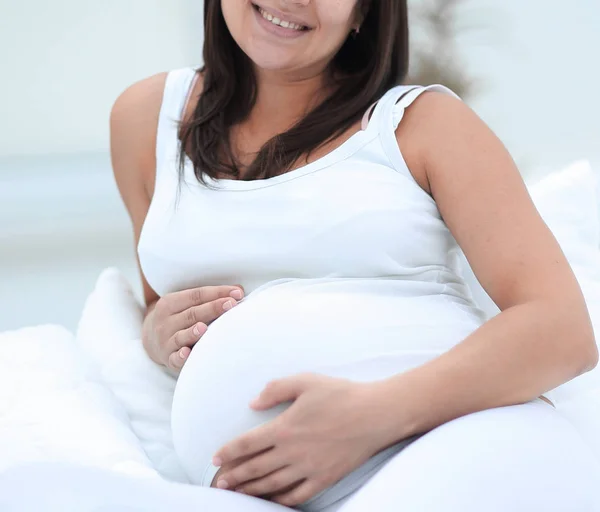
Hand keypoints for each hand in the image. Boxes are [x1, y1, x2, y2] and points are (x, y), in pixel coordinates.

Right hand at [143, 284, 243, 370]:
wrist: (150, 340)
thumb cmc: (178, 318)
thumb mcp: (185, 304)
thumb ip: (208, 298)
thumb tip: (238, 291)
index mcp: (170, 303)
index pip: (196, 295)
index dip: (217, 292)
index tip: (237, 293)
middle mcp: (165, 321)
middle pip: (192, 314)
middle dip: (213, 308)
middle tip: (231, 305)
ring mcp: (165, 340)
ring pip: (181, 336)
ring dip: (193, 332)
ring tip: (204, 328)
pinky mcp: (168, 358)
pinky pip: (174, 358)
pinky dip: (180, 356)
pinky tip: (187, 353)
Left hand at [211, 373, 392, 507]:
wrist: (376, 414)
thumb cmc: (341, 394)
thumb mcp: (306, 381)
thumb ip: (276, 389)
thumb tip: (253, 403)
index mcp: (284, 428)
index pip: (247, 444)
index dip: (228, 453)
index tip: (215, 459)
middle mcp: (292, 452)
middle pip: (255, 468)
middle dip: (235, 476)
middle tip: (220, 483)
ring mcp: (308, 469)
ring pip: (272, 484)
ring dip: (251, 490)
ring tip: (236, 493)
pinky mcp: (325, 478)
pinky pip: (297, 495)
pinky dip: (280, 500)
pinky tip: (271, 500)